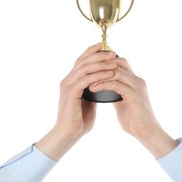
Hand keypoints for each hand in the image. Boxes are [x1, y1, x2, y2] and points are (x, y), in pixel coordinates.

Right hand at [35, 43, 116, 159]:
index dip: (92, 52)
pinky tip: (109, 74)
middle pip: (83, 61)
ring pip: (84, 68)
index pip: (81, 61)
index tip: (105, 47)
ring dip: (101, 64)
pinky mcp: (70, 93)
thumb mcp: (88, 101)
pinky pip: (86, 80)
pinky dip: (99, 75)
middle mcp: (67, 80)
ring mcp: (68, 86)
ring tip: (114, 62)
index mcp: (71, 81)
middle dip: (99, 55)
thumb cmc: (79, 120)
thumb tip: (103, 82)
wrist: (69, 134)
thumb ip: (92, 89)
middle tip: (113, 52)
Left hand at [89, 57, 178, 158]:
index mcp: (135, 81)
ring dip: (100, 74)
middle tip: (86, 70)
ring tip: (86, 80)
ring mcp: (137, 87)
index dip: (105, 61)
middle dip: (101, 64)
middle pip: (119, 62)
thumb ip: (116, 93)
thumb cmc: (134, 121)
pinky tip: (93, 88)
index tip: (89, 67)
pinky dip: (103, 84)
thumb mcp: (123, 102)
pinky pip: (116, 84)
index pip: (120, 62)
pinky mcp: (135, 96)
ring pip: (116, 72)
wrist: (147, 134)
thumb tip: (105, 88)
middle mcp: (138, 81)